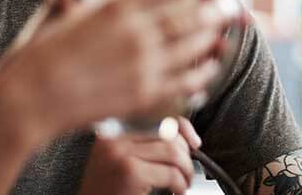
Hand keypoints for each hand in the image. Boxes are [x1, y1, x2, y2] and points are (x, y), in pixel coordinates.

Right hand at [0, 0, 243, 134]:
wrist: (27, 100)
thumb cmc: (35, 56)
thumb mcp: (53, 14)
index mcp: (116, 7)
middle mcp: (137, 33)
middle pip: (192, 15)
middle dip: (218, 7)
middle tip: (233, 3)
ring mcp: (143, 65)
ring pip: (193, 46)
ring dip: (214, 36)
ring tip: (227, 29)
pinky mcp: (143, 95)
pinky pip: (185, 82)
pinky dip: (202, 74)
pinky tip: (209, 69)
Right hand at [77, 117, 200, 194]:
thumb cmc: (107, 190)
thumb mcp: (121, 160)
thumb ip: (143, 144)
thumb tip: (184, 136)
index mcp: (113, 130)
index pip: (156, 115)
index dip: (182, 127)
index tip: (194, 142)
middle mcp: (115, 137)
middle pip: (168, 133)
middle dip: (186, 154)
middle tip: (188, 171)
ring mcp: (121, 153)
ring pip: (173, 152)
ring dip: (186, 170)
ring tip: (184, 183)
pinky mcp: (130, 172)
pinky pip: (170, 173)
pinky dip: (180, 184)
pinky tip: (177, 190)